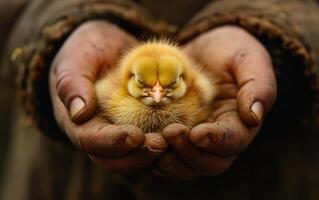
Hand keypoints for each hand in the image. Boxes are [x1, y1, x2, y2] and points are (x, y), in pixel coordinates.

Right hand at [49, 20, 166, 172]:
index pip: (90, 141)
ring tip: (176, 143)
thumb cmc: (88, 51)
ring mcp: (121, 135)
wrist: (108, 49)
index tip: (134, 136)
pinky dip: (168, 148)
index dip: (111, 143)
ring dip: (156, 157)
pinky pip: (152, 148)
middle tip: (161, 144)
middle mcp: (100, 135)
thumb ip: (72, 82)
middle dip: (138, 156)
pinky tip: (184, 138)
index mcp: (79, 122)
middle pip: (115, 160)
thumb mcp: (76, 58)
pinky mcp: (141, 130)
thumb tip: (78, 114)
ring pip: (136, 160)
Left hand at [154, 26, 276, 178]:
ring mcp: (192, 140)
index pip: (232, 142)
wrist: (205, 50)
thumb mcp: (248, 59)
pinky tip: (139, 143)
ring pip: (183, 166)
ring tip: (152, 141)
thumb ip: (258, 85)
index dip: (217, 141)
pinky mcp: (171, 137)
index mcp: (238, 123)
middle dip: (189, 153)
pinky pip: (162, 157)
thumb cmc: (230, 52)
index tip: (199, 132)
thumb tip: (254, 116)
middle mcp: (216, 140)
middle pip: (207, 163)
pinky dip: (150, 156)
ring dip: (168, 160)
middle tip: (171, 132)